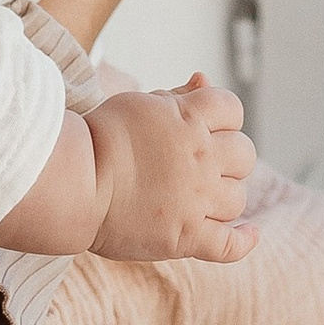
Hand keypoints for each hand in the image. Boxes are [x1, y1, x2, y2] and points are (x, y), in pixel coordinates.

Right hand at [86, 73, 256, 261]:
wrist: (74, 183)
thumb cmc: (99, 139)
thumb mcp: (141, 102)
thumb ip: (178, 94)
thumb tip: (204, 79)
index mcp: (190, 120)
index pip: (232, 109)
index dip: (224, 118)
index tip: (208, 129)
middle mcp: (201, 158)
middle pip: (244, 154)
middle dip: (229, 157)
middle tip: (204, 166)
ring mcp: (196, 200)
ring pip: (238, 198)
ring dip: (225, 196)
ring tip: (204, 198)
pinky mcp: (186, 237)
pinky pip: (229, 245)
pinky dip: (244, 241)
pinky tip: (249, 234)